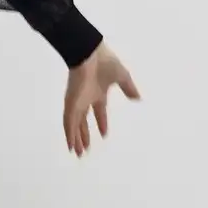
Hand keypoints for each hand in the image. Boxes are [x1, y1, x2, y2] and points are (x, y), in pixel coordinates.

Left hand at [63, 41, 139, 156]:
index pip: (99, 112)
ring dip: (76, 140)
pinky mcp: (71, 104)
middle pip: (83, 122)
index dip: (101, 123)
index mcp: (97, 93)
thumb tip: (138, 98)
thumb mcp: (122, 77)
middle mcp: (86, 100)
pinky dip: (70, 135)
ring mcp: (77, 103)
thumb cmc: (105, 62)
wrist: (90, 53)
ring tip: (79, 153)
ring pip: (75, 126)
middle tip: (86, 150)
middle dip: (85, 136)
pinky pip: (69, 123)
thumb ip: (129, 88)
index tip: (104, 134)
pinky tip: (72, 146)